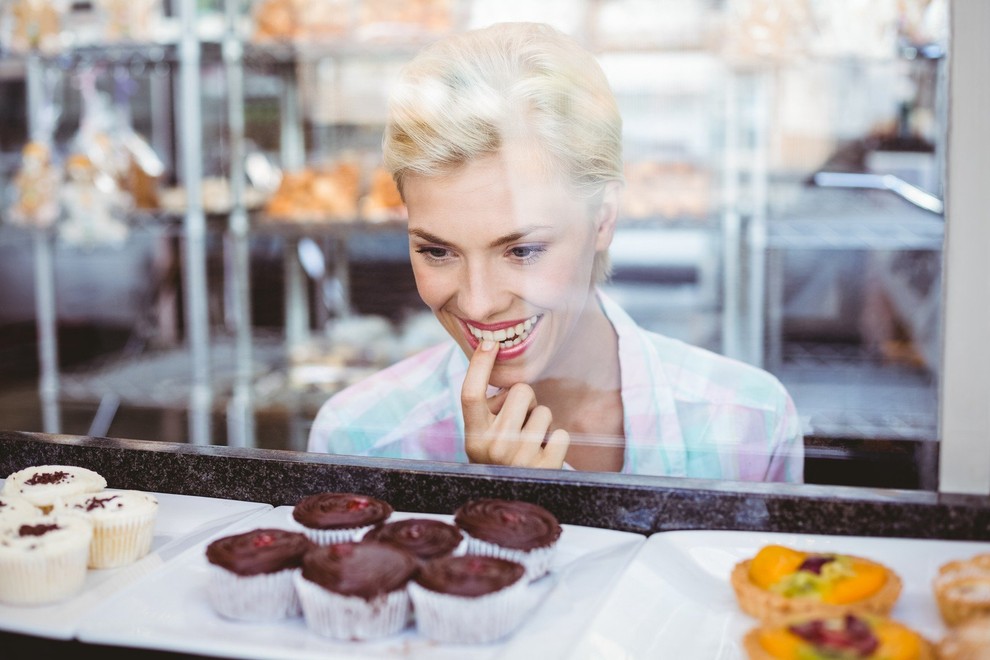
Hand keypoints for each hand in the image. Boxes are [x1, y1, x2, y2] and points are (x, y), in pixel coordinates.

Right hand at [461, 340, 569, 467]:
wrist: (514, 501)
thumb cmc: (499, 459)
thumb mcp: (482, 437)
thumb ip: (487, 408)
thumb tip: (496, 359)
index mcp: (474, 436)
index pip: (470, 393)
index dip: (479, 365)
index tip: (489, 342)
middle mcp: (492, 447)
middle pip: (520, 391)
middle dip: (525, 401)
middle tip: (518, 423)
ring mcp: (519, 458)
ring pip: (544, 411)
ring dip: (541, 423)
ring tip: (531, 442)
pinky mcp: (546, 468)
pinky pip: (562, 433)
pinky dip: (557, 441)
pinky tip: (545, 454)